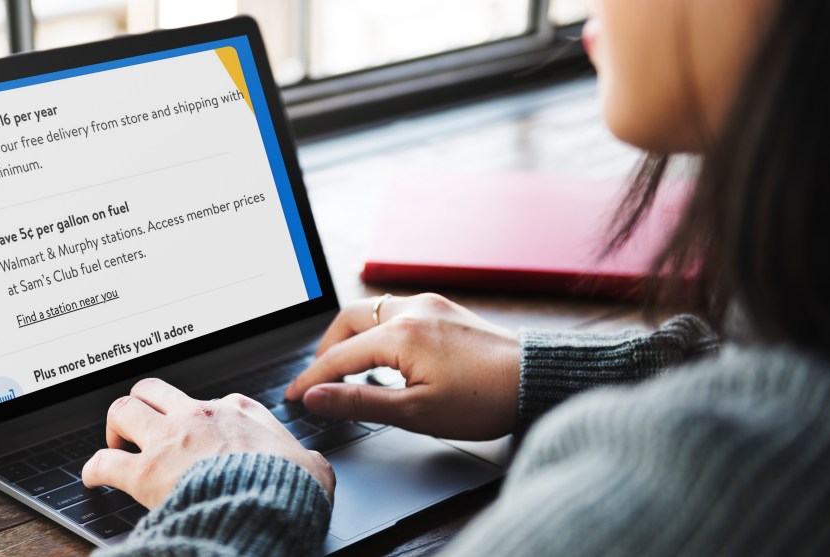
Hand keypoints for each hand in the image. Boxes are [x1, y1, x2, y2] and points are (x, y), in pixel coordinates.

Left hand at [83, 378, 334, 508]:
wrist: (268, 506)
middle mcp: (199, 415)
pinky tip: (93, 477)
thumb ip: (307, 459)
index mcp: (239, 411)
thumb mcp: (312, 466)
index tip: (196, 432)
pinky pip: (104, 461)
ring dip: (115, 426)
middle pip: (154, 389)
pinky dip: (94, 468)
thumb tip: (314, 466)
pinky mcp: (146, 471)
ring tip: (115, 444)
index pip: (211, 401)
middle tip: (141, 427)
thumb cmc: (290, 487)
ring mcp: (170, 439)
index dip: (198, 417)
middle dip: (143, 404)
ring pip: (124, 409)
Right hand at [284, 293, 519, 439]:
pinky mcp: (444, 309)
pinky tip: (384, 356)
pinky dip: (377, 330)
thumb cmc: (483, 400)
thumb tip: (316, 397)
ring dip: (353, 337)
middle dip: (327, 348)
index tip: (294, 396)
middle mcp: (412, 309)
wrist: (536, 379)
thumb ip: (359, 401)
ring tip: (348, 370)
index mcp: (400, 334)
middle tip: (319, 379)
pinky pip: (396, 311)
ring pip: (372, 311)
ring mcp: (430, 305)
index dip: (312, 378)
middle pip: (348, 320)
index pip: (339, 356)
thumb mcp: (415, 412)